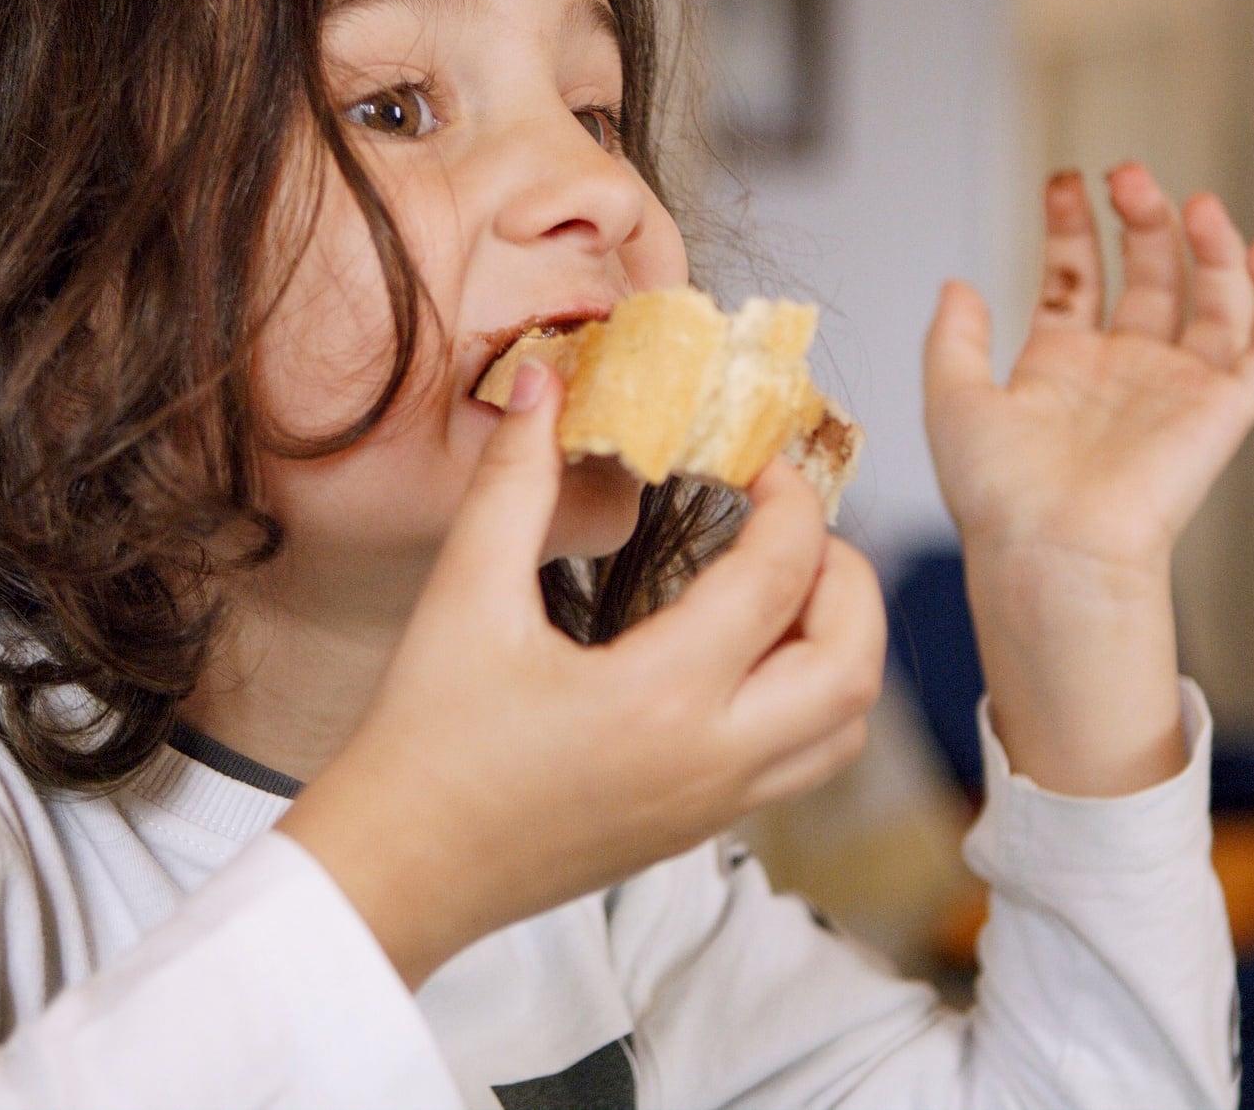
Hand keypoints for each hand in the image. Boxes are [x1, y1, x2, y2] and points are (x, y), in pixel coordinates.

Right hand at [278, 361, 885, 986]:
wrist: (400, 869)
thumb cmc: (424, 742)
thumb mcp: (463, 596)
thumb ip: (513, 482)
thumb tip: (541, 385)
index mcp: (660, 696)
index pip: (779, 576)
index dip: (789, 499)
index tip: (760, 459)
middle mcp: (710, 758)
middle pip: (852, 662)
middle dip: (846, 575)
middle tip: (791, 525)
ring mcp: (714, 804)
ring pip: (845, 727)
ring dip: (840, 645)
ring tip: (779, 588)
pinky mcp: (700, 828)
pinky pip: (804, 763)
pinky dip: (810, 699)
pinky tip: (742, 654)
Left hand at [921, 165, 1253, 793]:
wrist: (1050, 546)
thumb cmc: (998, 492)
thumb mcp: (953, 398)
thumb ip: (954, 338)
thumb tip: (957, 284)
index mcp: (1060, 369)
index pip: (1075, 278)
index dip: (1071, 228)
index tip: (1064, 180)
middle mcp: (1122, 373)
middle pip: (1148, 277)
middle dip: (1141, 220)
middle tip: (1126, 174)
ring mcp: (1176, 389)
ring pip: (1214, 300)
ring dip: (1210, 246)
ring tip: (1192, 202)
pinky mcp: (1224, 412)